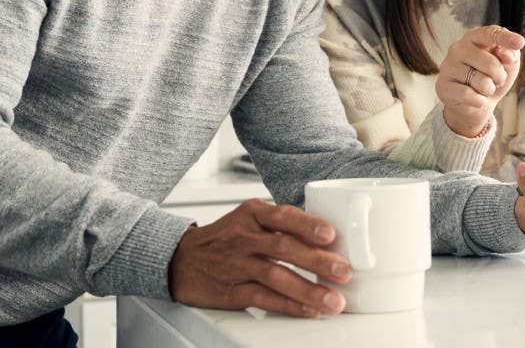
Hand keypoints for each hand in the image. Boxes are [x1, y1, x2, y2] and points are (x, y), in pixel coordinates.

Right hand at [167, 198, 350, 317]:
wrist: (181, 260)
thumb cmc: (224, 239)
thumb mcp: (248, 219)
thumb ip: (281, 225)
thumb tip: (328, 240)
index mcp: (251, 213)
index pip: (282, 215)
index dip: (307, 225)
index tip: (330, 234)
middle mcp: (244, 237)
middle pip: (283, 247)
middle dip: (316, 261)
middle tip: (344, 271)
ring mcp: (237, 265)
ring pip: (276, 276)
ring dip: (308, 290)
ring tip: (334, 300)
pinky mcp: (232, 291)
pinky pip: (263, 298)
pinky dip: (288, 305)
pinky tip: (308, 310)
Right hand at [436, 25, 524, 137]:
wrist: (475, 104)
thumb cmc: (492, 78)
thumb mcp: (508, 65)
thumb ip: (511, 54)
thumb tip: (508, 54)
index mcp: (474, 38)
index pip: (490, 34)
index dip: (505, 38)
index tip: (520, 43)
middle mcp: (458, 48)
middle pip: (491, 63)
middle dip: (500, 77)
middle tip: (496, 80)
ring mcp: (448, 66)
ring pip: (481, 82)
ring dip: (489, 90)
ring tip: (483, 89)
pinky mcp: (443, 86)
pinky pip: (468, 95)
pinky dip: (479, 101)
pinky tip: (475, 99)